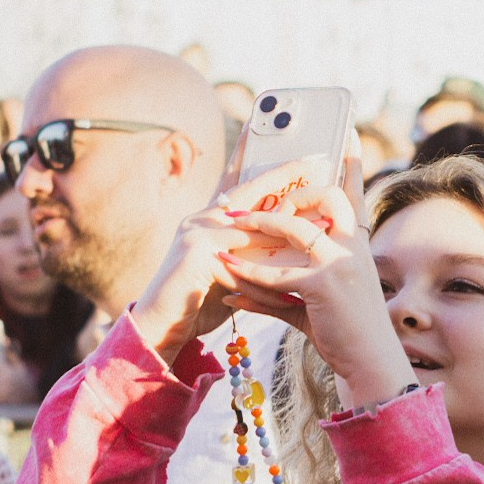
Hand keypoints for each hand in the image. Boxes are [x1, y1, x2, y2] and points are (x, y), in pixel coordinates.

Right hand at [127, 161, 310, 356]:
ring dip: (288, 235)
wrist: (161, 326)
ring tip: (323, 227)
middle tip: (313, 164)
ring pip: (253, 231)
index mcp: (210, 219)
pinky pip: (242, 265)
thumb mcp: (232, 271)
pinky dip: (266, 282)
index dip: (266, 170)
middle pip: (248, 192)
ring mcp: (196, 233)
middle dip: (281, 177)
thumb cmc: (199, 301)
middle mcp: (202, 218)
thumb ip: (252, 255)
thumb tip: (289, 248)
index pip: (242, 188)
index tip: (295, 156)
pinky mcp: (196, 254)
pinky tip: (290, 290)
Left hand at [216, 158, 416, 408]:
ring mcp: (340, 263)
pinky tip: (225, 271)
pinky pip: (276, 275)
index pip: (354, 194)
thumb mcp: (323, 300)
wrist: (370, 363)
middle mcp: (352, 247)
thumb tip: (243, 290)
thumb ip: (289, 287)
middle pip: (326, 196)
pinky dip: (247, 275)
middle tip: (262, 190)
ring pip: (292, 229)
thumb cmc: (346, 333)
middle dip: (292, 188)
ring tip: (227, 221)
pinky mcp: (324, 285)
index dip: (352, 162)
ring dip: (257, 223)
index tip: (349, 131)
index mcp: (356, 245)